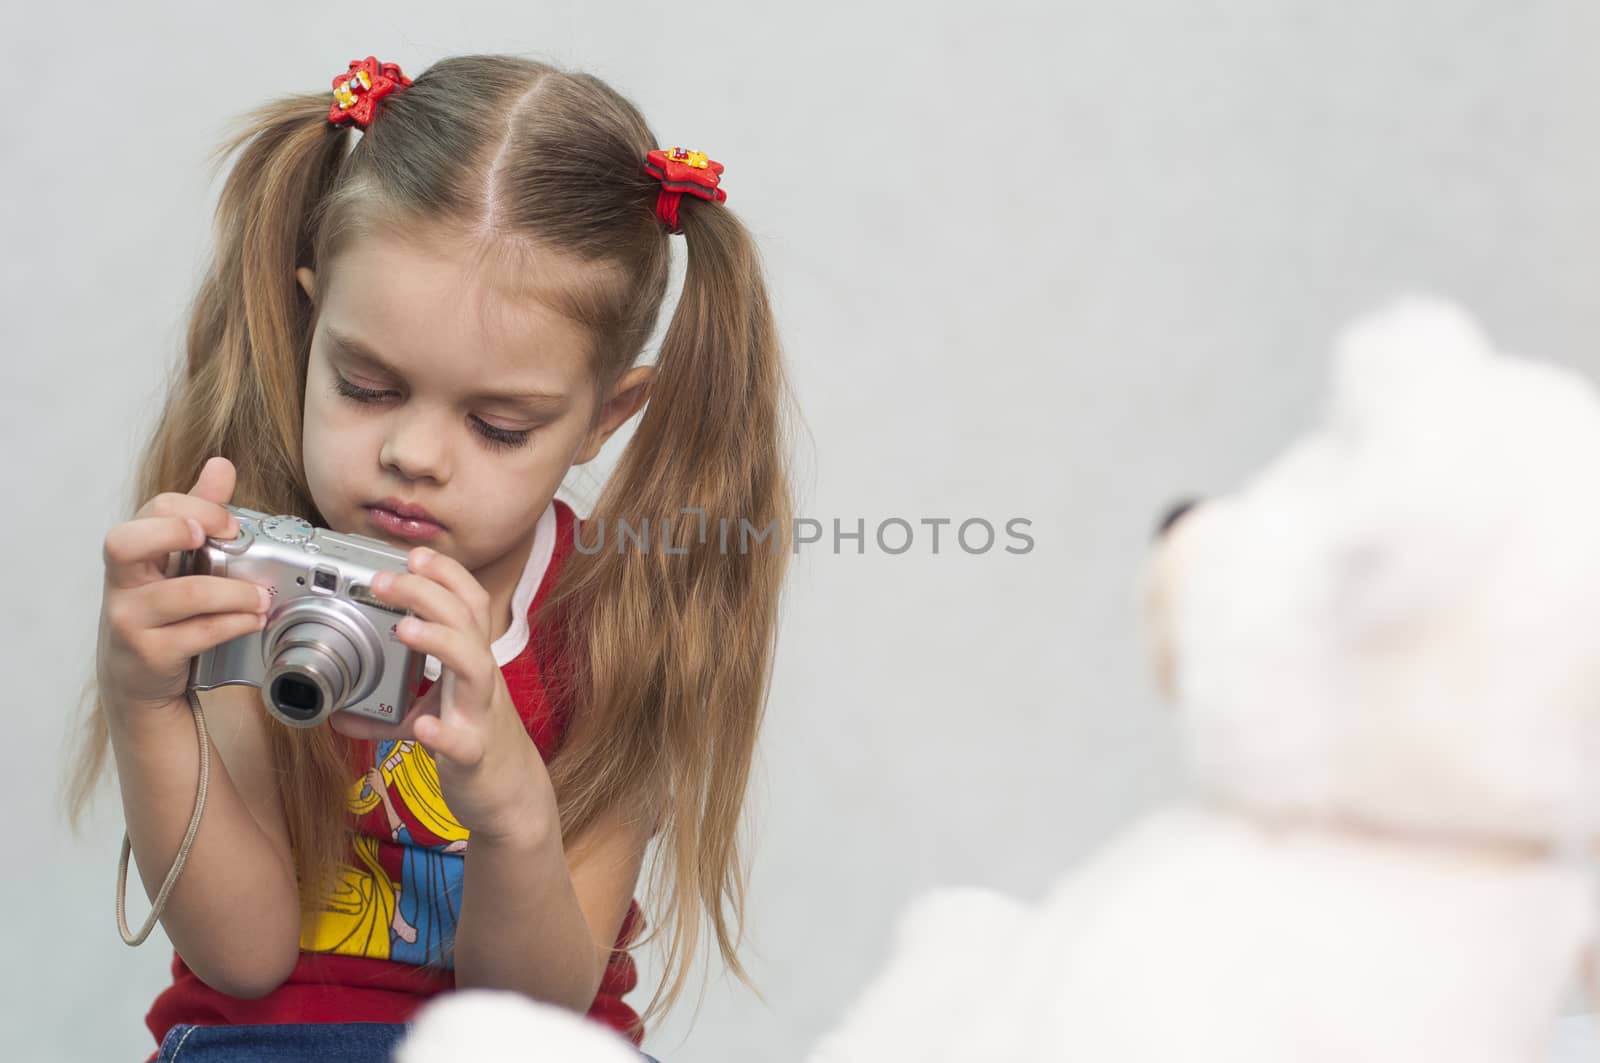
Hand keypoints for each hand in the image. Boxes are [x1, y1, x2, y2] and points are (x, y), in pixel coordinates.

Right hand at [97, 457, 269, 718]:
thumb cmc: (161, 612)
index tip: (231, 522)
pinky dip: (233, 624)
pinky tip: (253, 620)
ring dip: (234, 592)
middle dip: (175, 532)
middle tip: (225, 538)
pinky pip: (196, 633)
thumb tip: (220, 464)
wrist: (138, 680)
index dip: (196, 507)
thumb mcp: (176, 560)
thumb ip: (197, 512)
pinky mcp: (148, 654)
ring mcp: (130, 619)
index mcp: (133, 550)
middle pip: (125, 542)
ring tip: (262, 596)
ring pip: (181, 595)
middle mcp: (123, 581)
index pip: (152, 509)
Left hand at [331, 546, 558, 844]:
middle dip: (428, 594)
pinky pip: (463, 741)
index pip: (469, 604)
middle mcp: (479, 681)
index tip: (414, 555)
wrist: (511, 798)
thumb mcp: (432, 717)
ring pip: (475, 668)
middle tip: (386, 580)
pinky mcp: (475, 754)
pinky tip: (423, 726)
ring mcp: (480, 715)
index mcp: (471, 665)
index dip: (446, 575)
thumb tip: (338, 711)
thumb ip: (390, 710)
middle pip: (467, 622)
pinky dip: (443, 732)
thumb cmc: (475, 746)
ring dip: (441, 642)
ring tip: (405, 629)